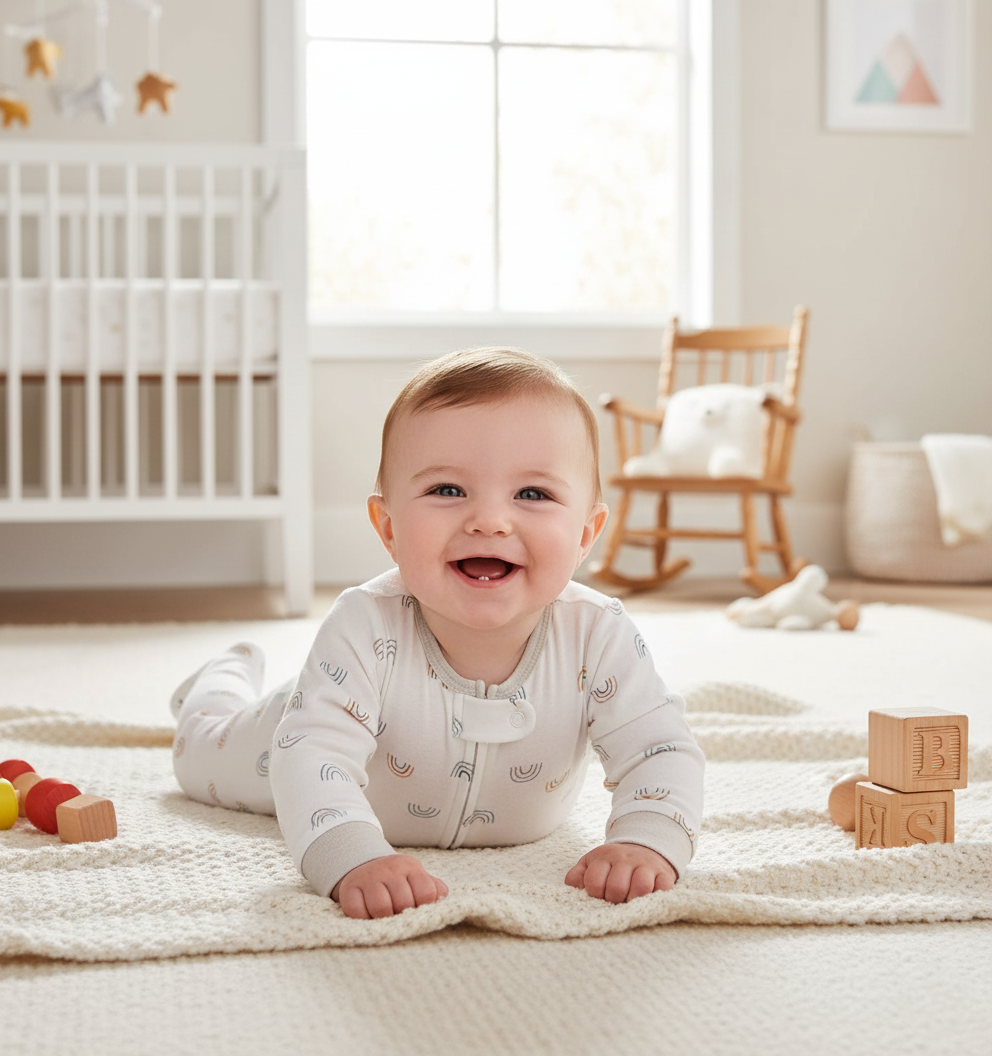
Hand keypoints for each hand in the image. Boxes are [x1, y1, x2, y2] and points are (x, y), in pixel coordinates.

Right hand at [331, 854, 448, 918]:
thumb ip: (433, 889)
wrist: (365, 868)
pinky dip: (364, 919)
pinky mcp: (349, 888)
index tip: (418, 911)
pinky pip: (357, 912)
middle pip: (404, 903)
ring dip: (384, 920)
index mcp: (410, 867)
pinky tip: (368, 916)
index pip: (427, 892)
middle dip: (403, 916)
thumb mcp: (417, 879)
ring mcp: (369, 877)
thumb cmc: (398, 881)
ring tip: (385, 918)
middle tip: (399, 917)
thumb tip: (442, 899)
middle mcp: (390, 869)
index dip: (424, 908)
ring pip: (381, 908)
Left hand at [565, 843, 676, 903]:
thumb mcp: (592, 863)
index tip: (599, 897)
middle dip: (614, 900)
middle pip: (617, 886)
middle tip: (615, 901)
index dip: (594, 894)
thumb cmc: (613, 863)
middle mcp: (626, 859)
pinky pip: (664, 888)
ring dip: (634, 901)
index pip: (594, 881)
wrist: (643, 847)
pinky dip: (657, 897)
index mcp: (604, 857)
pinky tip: (649, 899)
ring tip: (630, 903)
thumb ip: (578, 875)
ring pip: (641, 887)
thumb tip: (572, 889)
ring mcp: (646, 865)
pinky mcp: (664, 873)